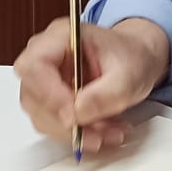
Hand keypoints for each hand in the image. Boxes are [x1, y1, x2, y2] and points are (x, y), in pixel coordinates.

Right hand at [13, 16, 169, 152]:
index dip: (49, 95)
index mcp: (61, 37)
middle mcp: (47, 56)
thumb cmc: (132, 57)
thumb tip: (77, 112)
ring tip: (107, 131)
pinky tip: (101, 131)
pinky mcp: (52, 100)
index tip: (74, 115)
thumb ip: (104, 94)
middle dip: (65, 121)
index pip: (33, 66)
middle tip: (98, 131)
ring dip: (74, 132)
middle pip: (33, 95)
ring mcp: (46, 79)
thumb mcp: (128, 75)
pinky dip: (78, 134)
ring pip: (42, 115)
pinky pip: (53, 124)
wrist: (138, 61)